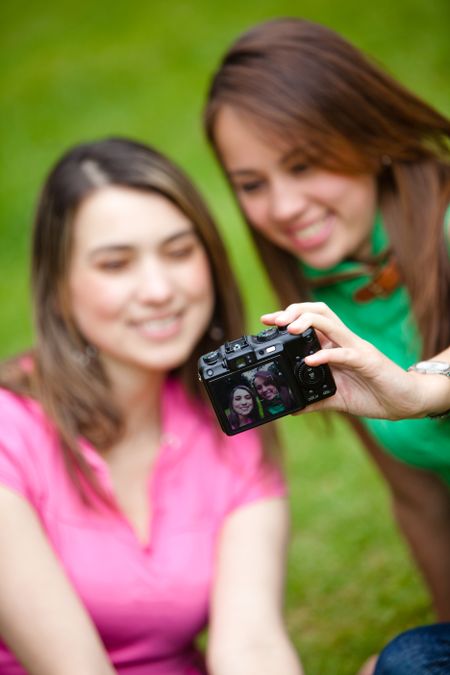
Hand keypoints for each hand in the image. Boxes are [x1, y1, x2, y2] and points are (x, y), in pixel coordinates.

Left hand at [261, 302, 433, 419]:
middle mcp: (344, 341)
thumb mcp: (337, 399)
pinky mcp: (367, 360)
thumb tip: (294, 408)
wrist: (404, 402)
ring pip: (330, 323)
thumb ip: (316, 401)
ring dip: (307, 322)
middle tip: (275, 321)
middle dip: (294, 311)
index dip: (288, 316)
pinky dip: (326, 354)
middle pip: (319, 311)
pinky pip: (345, 353)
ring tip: (289, 329)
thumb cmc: (373, 394)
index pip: (310, 320)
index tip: (267, 321)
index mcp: (335, 346)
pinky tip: (311, 360)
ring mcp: (356, 348)